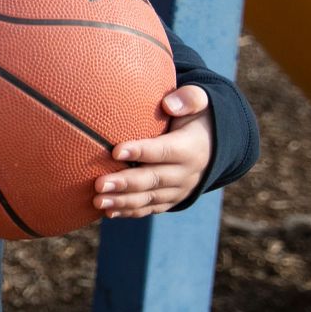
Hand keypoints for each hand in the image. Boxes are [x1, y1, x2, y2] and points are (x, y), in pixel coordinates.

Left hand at [96, 85, 212, 217]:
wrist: (212, 146)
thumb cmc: (194, 118)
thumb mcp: (199, 103)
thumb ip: (189, 98)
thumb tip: (170, 104)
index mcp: (189, 148)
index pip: (163, 151)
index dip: (141, 151)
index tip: (115, 150)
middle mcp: (185, 173)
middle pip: (153, 179)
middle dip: (126, 183)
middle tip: (98, 184)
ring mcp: (178, 190)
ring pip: (150, 198)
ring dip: (123, 202)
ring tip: (98, 202)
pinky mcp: (171, 199)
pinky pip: (150, 208)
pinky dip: (130, 212)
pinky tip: (108, 213)